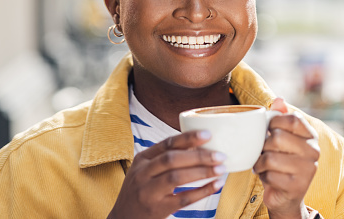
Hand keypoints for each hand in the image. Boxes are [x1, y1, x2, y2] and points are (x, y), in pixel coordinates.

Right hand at [107, 130, 225, 218]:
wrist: (122, 218)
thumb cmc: (141, 189)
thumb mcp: (145, 169)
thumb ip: (166, 157)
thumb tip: (198, 145)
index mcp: (142, 158)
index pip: (167, 143)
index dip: (188, 138)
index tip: (207, 134)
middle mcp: (142, 173)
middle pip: (172, 159)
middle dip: (198, 156)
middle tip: (220, 155)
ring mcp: (148, 192)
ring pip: (176, 178)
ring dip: (201, 172)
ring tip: (221, 169)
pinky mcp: (157, 209)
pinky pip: (183, 199)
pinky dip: (202, 191)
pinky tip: (215, 185)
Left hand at [253, 98, 319, 218]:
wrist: (285, 196)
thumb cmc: (280, 161)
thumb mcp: (279, 138)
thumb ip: (280, 117)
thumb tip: (279, 99)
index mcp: (310, 135)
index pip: (291, 119)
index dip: (273, 123)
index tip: (268, 131)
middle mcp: (314, 151)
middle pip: (277, 138)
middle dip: (263, 146)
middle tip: (263, 152)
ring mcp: (308, 170)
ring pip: (270, 158)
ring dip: (260, 162)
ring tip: (263, 165)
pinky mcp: (298, 187)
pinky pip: (269, 175)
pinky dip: (263, 176)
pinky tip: (267, 177)